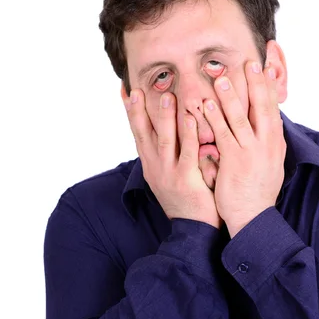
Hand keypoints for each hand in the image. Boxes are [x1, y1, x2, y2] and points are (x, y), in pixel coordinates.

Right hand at [123, 88, 221, 229]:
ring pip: (164, 140)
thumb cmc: (186, 199)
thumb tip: (167, 130)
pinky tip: (190, 119)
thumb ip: (168, 153)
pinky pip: (187, 153)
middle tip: (138, 88)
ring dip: (165, 117)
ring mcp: (169, 174)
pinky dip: (188, 135)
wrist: (193, 230)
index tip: (125, 89)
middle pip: (144, 133)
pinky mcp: (186, 180)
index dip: (130, 111)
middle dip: (139, 110)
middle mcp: (155, 167)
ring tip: (168, 95)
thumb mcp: (169, 175)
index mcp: (150, 164)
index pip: (137, 133)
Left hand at [203, 60, 285, 236]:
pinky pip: (223, 135)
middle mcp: (267, 144)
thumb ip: (266, 140)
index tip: (267, 67)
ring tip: (221, 77)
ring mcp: (252, 152)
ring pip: (240, 118)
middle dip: (256, 84)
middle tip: (250, 62)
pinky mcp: (235, 161)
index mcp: (275, 142)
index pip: (273, 108)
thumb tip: (267, 121)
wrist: (253, 217)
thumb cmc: (258, 189)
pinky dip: (215, 118)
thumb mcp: (270, 162)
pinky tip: (207, 104)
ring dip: (231, 96)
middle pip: (262, 107)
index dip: (269, 87)